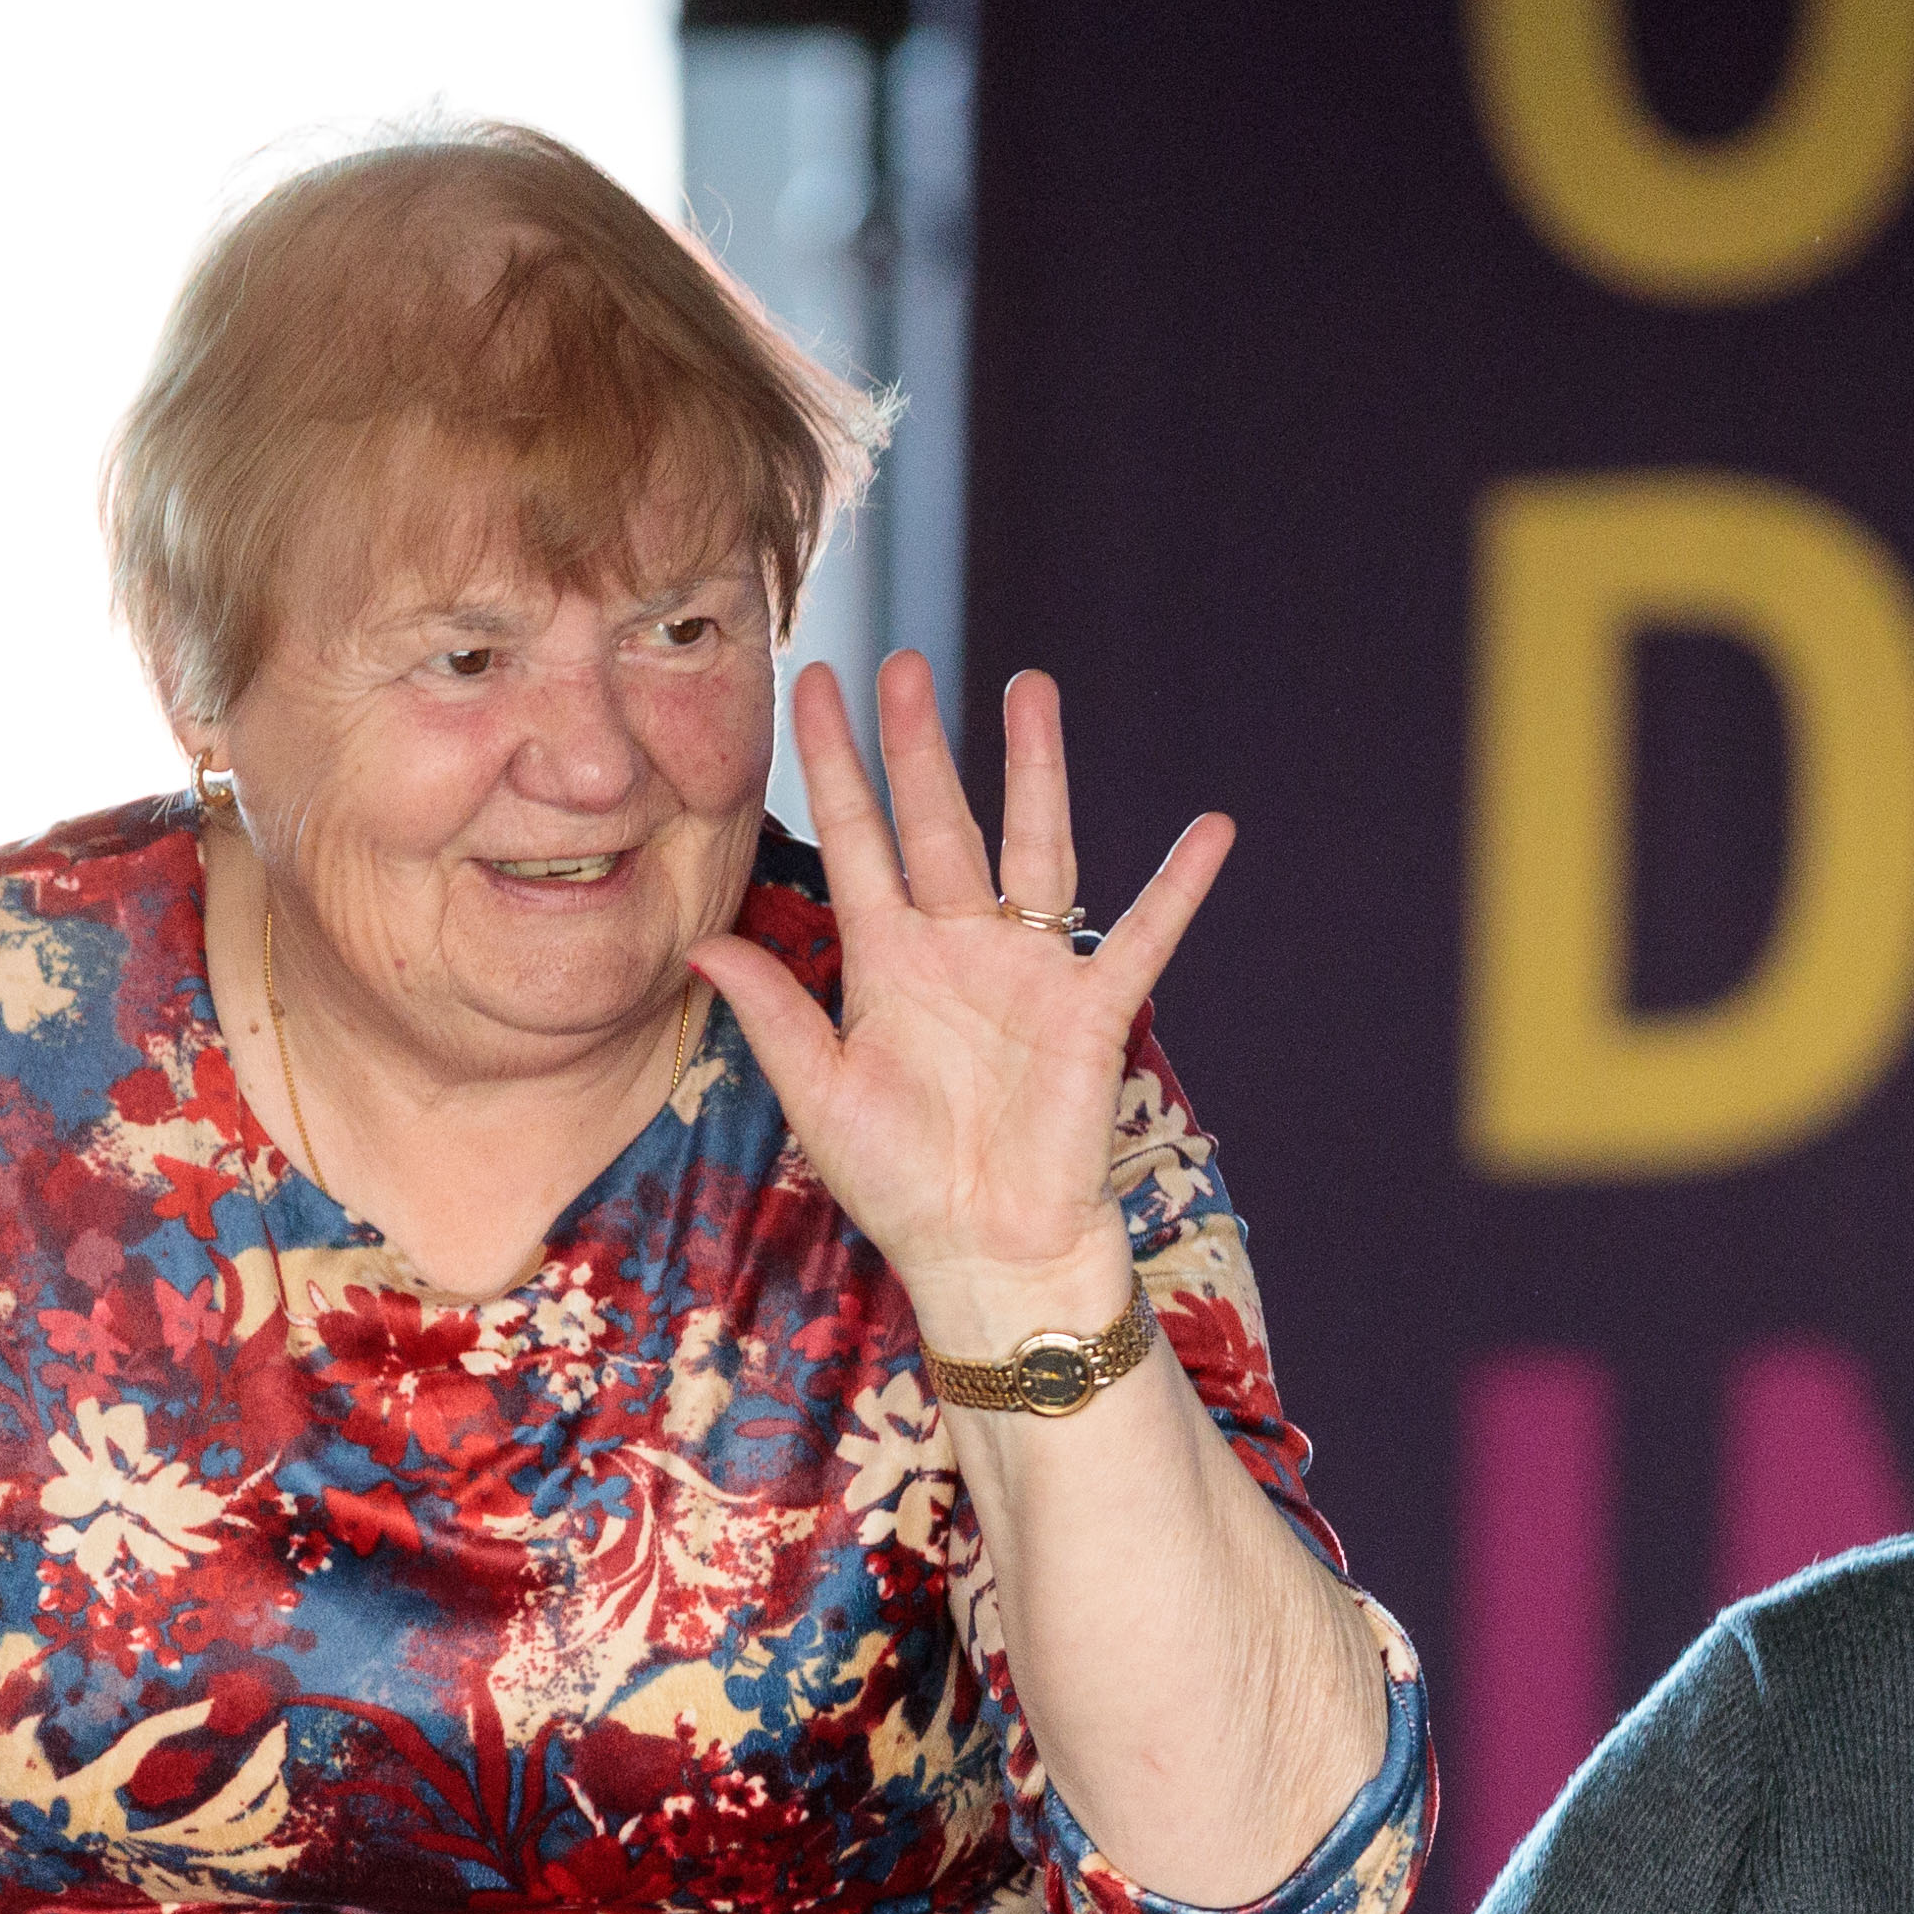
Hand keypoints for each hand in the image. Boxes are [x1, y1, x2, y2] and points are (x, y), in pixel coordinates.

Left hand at [691, 658, 1230, 1355]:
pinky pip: (1142, 936)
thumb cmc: (899, 1184)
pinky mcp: (1091, 1010)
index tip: (812, 684)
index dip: (834, 763)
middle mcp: (958, 946)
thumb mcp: (818, 1095)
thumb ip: (772, 1013)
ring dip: (1035, 769)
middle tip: (904, 660)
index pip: (855, 837)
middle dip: (920, 741)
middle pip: (938, 819)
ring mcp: (1028, 970)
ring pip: (1033, 845)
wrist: (983, 1254)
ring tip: (1029, 688)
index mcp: (887, 960)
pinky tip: (1213, 830)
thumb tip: (700, 941)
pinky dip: (1178, 886)